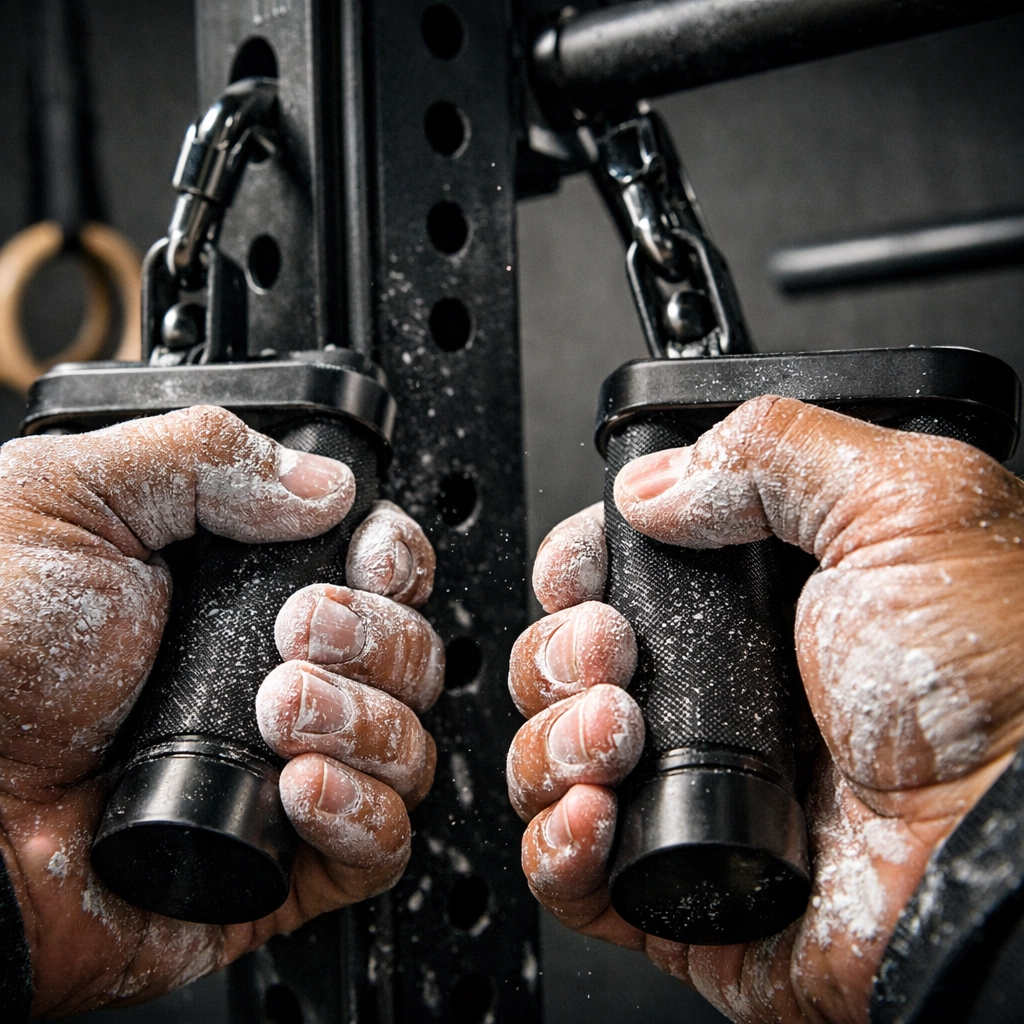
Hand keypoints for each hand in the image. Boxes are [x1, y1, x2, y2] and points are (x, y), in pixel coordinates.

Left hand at [0, 406, 441, 1015]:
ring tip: (281, 711)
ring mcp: (284, 771)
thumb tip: (326, 481)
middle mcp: (276, 677)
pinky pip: (383, 846)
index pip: (376, 572)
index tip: (372, 556)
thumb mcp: (73, 501)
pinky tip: (298, 788)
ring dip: (370, 720)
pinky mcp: (280, 865)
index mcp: (240, 594)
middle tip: (299, 630)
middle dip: (377, 636)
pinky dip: (364, 813)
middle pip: (411, 653)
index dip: (396, 559)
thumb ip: (203, 455)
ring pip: (410, 744)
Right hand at [506, 396, 1023, 1023]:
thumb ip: (772, 454)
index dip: (579, 571)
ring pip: (547, 762)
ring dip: (550, 741)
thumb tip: (655, 483)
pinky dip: (555, 841)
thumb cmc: (1001, 686)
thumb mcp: (903, 507)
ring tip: (612, 733)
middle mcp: (717, 701)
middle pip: (563, 668)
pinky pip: (569, 872)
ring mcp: (693, 798)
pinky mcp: (680, 894)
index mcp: (756, 614)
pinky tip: (596, 813)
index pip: (617, 582)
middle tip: (610, 652)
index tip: (581, 574)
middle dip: (558, 652)